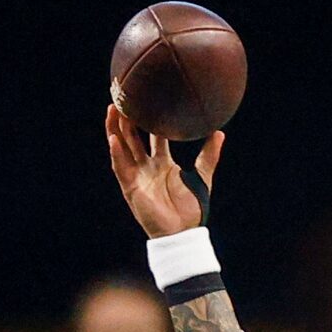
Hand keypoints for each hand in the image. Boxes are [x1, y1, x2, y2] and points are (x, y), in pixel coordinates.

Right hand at [105, 104, 223, 238]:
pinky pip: (120, 168)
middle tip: (125, 98)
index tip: (149, 100)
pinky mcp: (131, 188)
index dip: (149, 120)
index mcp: (162, 163)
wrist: (183, 233)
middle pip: (132, 138)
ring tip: (112, 110)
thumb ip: (209, 155)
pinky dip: (117, 153)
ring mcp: (137, 176)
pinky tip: (114, 138)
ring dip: (116, 130)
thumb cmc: (192, 209)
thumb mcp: (202, 177)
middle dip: (127, 120)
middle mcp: (147, 167)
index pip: (153, 136)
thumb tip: (219, 132)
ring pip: (122, 148)